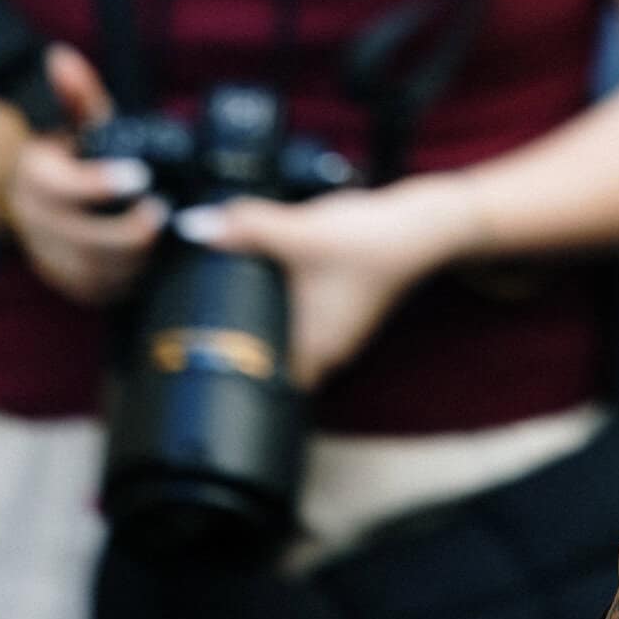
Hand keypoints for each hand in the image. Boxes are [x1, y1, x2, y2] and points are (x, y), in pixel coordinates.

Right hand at [4, 46, 168, 304]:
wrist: (35, 193)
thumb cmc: (72, 151)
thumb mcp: (76, 118)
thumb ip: (77, 92)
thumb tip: (61, 57)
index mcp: (35, 175)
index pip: (59, 186)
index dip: (98, 184)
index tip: (140, 176)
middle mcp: (33, 218)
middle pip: (75, 237)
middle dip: (123, 230)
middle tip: (163, 212)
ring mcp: (46, 252)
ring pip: (85, 270)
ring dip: (128, 259)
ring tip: (164, 237)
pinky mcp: (62, 279)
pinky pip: (91, 290)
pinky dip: (122, 281)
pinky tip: (151, 264)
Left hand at [172, 174, 478, 386]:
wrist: (423, 225)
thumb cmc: (369, 243)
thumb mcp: (299, 233)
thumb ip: (247, 229)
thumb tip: (195, 225)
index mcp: (313, 352)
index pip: (264, 393)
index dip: (229, 384)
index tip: (197, 367)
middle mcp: (328, 350)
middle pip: (273, 367)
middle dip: (242, 349)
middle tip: (200, 332)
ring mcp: (340, 329)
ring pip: (290, 341)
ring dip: (265, 326)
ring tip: (229, 306)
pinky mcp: (346, 306)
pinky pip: (305, 319)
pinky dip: (286, 307)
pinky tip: (273, 281)